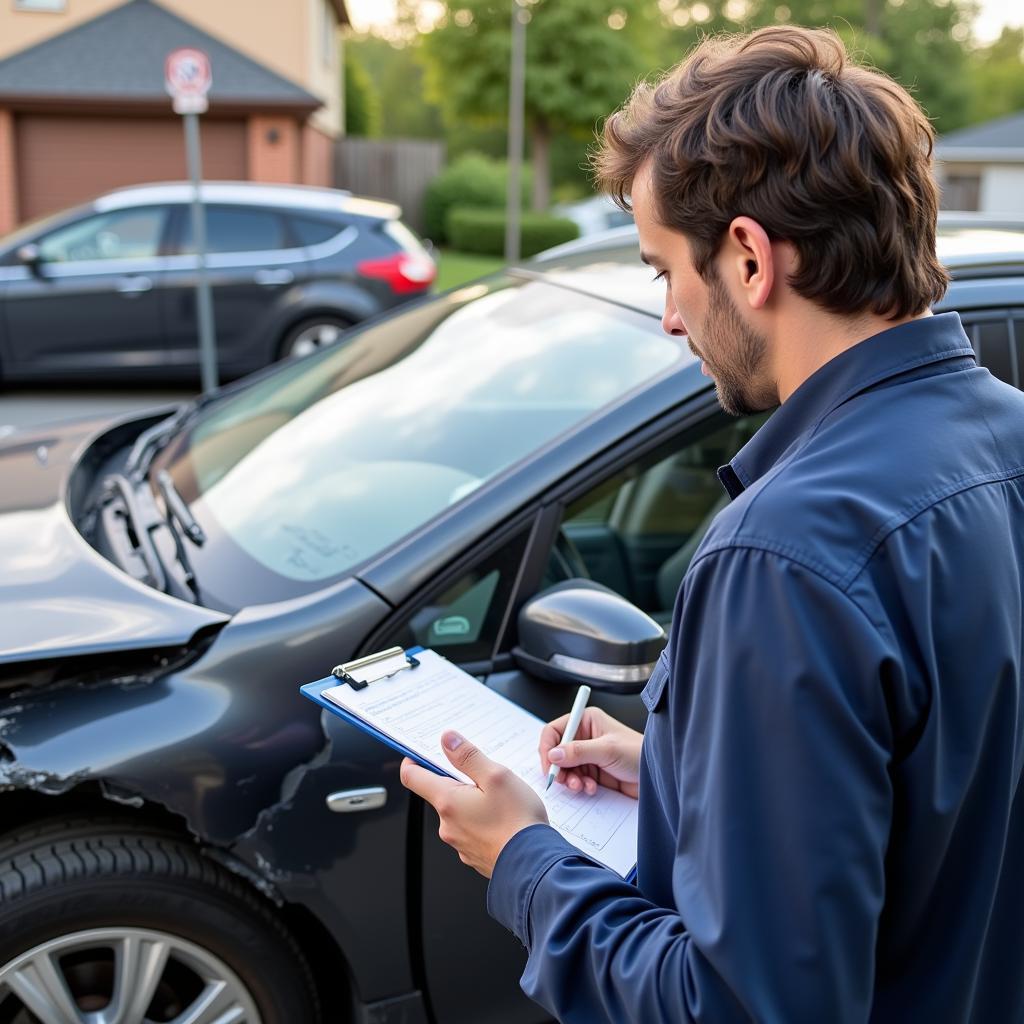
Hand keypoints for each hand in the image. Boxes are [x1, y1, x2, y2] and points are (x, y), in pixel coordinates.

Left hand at [400, 731, 547, 877]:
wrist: (534, 866)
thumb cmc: (518, 822)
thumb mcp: (496, 776)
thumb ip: (468, 756)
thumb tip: (447, 740)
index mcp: (447, 801)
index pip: (412, 777)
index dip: (413, 759)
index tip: (420, 751)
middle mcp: (447, 825)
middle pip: (439, 793)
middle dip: (457, 780)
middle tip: (483, 775)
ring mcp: (459, 842)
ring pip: (457, 811)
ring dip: (472, 801)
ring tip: (500, 799)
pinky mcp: (473, 854)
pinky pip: (470, 829)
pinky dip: (481, 820)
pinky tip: (503, 818)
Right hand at [539, 707, 642, 798]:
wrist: (656, 776)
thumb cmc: (638, 753)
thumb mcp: (607, 750)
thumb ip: (578, 751)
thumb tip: (553, 754)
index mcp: (586, 721)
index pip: (554, 730)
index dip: (548, 748)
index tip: (548, 766)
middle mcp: (585, 736)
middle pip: (556, 752)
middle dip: (559, 768)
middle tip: (564, 781)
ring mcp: (588, 755)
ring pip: (565, 768)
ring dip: (570, 780)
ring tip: (581, 786)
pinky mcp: (593, 771)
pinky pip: (575, 779)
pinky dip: (579, 785)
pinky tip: (591, 788)